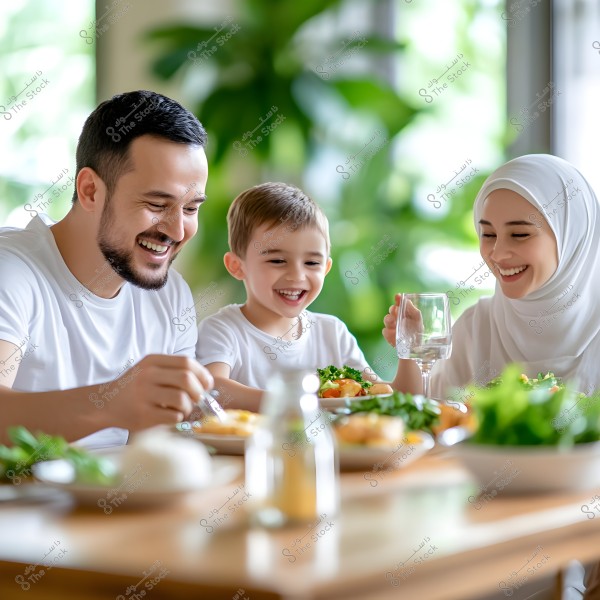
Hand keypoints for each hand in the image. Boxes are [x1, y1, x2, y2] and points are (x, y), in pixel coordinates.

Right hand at [97, 355, 213, 430]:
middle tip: (197, 399)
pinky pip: (173, 416)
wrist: (105, 404)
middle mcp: (147, 375)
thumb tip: (206, 382)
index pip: (186, 362)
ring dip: (189, 406)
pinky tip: (172, 416)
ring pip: (182, 399)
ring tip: (183, 409)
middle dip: (198, 391)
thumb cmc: (135, 387)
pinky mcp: (143, 415)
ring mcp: (144, 395)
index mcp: (152, 361)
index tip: (207, 385)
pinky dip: (179, 417)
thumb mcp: (150, 370)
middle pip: (186, 379)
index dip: (202, 374)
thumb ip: (173, 371)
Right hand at [382, 294, 423, 351]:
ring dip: (389, 320)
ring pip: (386, 319)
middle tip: (395, 311)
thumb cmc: (418, 333)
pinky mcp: (389, 335)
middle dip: (393, 310)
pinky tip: (394, 335)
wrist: (414, 349)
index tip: (397, 296)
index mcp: (405, 313)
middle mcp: (398, 318)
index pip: (400, 303)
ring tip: (393, 323)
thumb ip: (413, 310)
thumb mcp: (418, 320)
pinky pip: (385, 331)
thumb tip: (406, 300)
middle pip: (391, 310)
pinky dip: (389, 332)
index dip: (398, 299)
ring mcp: (392, 327)